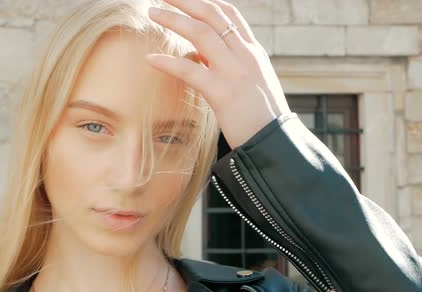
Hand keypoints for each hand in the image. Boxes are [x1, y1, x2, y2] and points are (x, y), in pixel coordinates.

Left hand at [146, 0, 290, 149]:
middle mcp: (246, 55)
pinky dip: (167, 62)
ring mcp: (235, 72)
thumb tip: (201, 58)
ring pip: (201, 33)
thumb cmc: (262, 118)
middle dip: (186, 1)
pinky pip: (190, 70)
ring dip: (173, 20)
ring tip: (152, 12)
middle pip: (212, 16)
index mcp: (254, 53)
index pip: (230, 15)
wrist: (276, 143)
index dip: (206, 3)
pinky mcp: (223, 93)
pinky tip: (150, 59)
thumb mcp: (252, 84)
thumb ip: (230, 67)